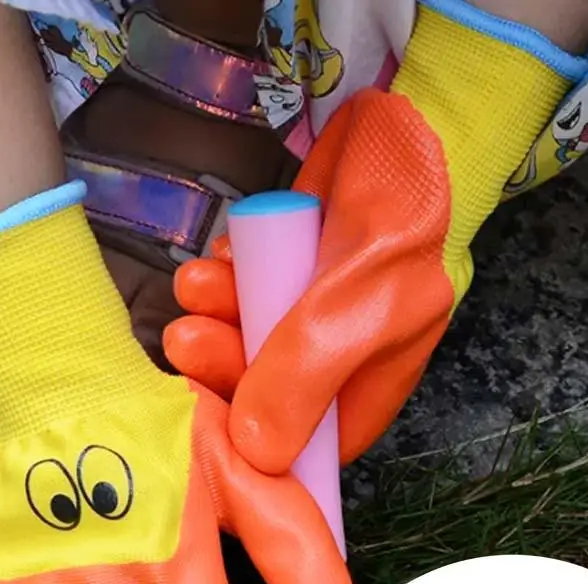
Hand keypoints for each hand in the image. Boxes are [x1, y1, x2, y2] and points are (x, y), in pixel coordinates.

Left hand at [165, 0, 583, 471]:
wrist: (399, 128)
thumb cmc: (400, 215)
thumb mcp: (359, 299)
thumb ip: (308, 372)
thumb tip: (255, 451)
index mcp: (365, 392)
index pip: (303, 452)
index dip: (254, 446)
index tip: (210, 418)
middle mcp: (328, 369)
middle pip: (258, 401)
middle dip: (220, 367)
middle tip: (187, 338)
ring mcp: (299, 327)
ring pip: (238, 347)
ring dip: (211, 319)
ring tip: (199, 284)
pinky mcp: (275, 285)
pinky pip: (233, 301)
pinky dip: (220, 285)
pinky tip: (220, 260)